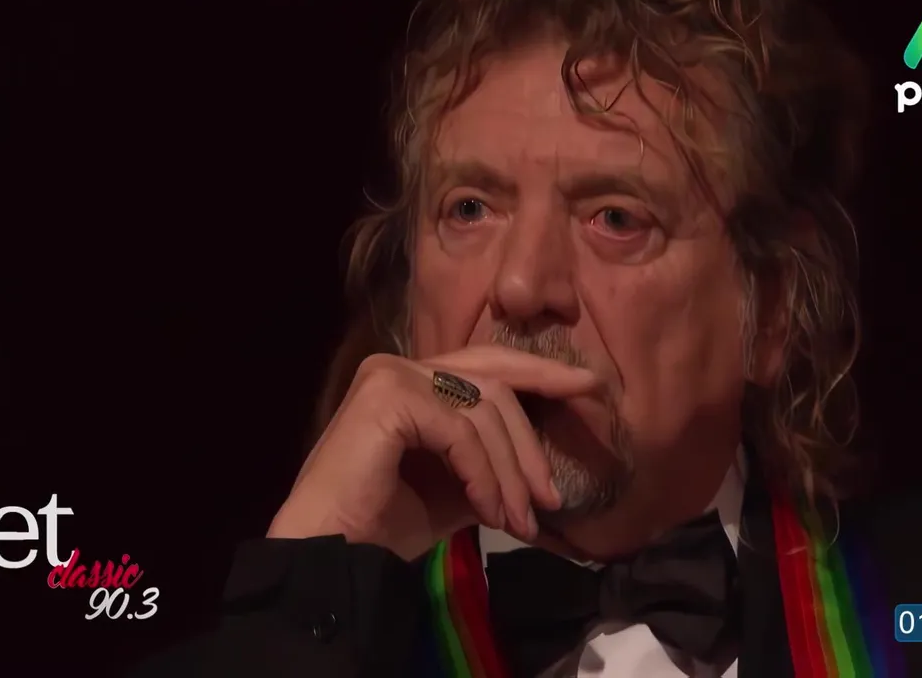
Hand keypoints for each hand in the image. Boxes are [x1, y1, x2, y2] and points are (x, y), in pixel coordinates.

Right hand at [267, 346, 598, 560]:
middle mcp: (399, 366)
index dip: (541, 372)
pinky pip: (461, 432)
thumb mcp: (453, 490)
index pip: (488, 366)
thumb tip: (536, 473)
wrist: (331, 555)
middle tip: (552, 498)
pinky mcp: (388, 397)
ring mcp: (391, 376)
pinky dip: (484, 475)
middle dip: (531, 441)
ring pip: (484, 410)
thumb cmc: (382, 525)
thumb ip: (488, 465)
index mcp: (411, 380)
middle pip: (494, 384)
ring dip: (511, 473)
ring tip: (519, 522)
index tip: (590, 388)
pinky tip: (488, 513)